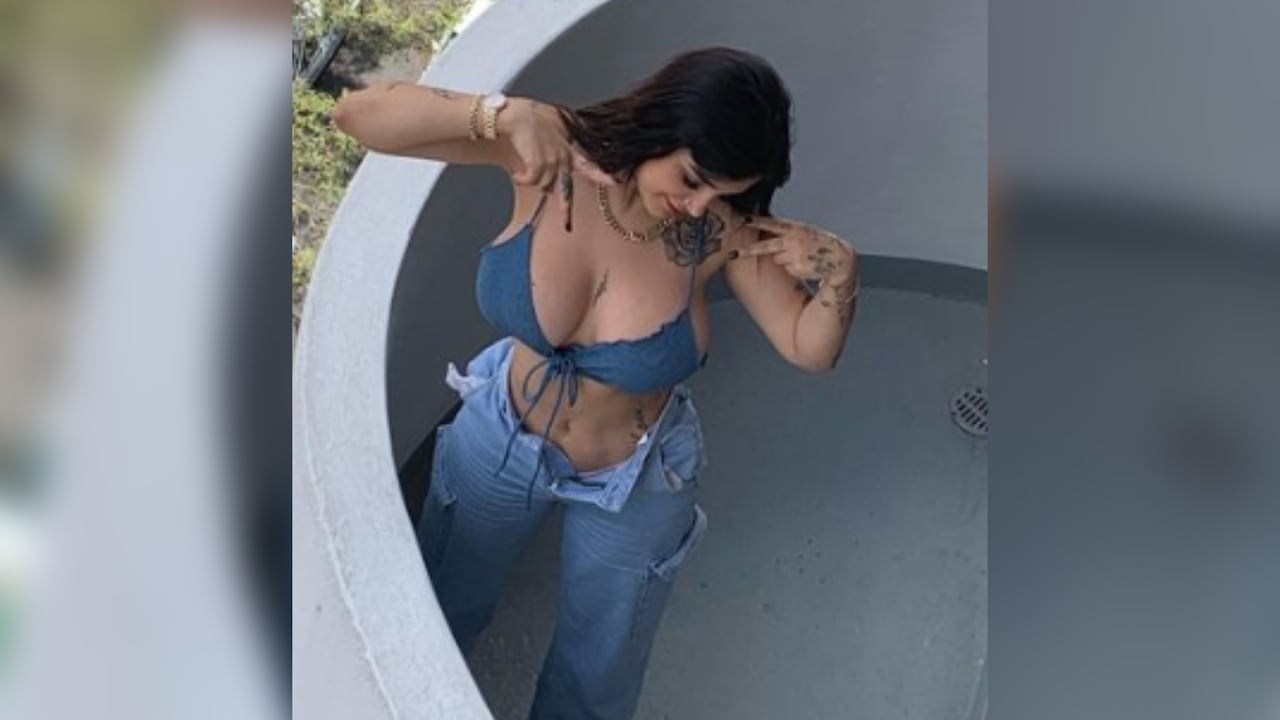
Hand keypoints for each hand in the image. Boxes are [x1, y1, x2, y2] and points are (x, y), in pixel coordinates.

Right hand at [500, 98, 615, 231]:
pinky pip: (531, 182)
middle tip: (567, 224)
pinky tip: (517, 171)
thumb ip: (563, 139)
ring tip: (524, 166)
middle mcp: (564, 157)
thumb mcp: (553, 126)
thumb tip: (567, 142)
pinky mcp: (539, 165)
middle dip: (566, 208)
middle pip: (565, 189)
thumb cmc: (530, 117)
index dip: (602, 174)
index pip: (589, 164)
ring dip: (532, 180)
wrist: (515, 116)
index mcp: (569, 148)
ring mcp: (553, 162)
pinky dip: (522, 179)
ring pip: (543, 185)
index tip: (614, 181)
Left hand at [734, 215, 858, 285]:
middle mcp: (793, 241)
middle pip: (766, 247)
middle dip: (748, 251)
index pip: (772, 223)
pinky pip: (788, 269)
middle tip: (733, 254)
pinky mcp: (798, 268)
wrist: (839, 258)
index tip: (742, 220)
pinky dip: (794, 268)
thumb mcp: (803, 231)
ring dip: (785, 259)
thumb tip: (764, 230)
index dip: (757, 221)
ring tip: (801, 257)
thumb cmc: (818, 244)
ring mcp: (795, 256)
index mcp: (795, 229)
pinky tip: (805, 265)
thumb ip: (785, 231)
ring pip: (777, 259)